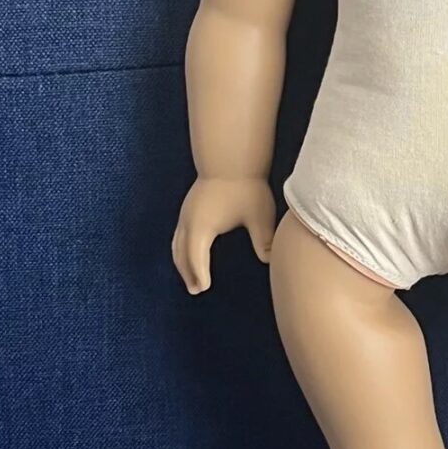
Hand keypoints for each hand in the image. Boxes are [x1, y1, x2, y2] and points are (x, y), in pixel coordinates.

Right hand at [171, 175, 275, 294]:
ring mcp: (186, 212)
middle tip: (196, 289)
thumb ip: (263, 239)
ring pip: (177, 243)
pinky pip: (179, 234)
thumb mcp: (258, 215)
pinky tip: (191, 252)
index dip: (199, 274)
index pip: (196, 257)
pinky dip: (181, 248)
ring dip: (182, 261)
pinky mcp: (188, 206)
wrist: (231, 159)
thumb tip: (270, 259)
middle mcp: (189, 220)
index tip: (203, 288)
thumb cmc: (246, 186)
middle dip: (187, 272)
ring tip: (191, 277)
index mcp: (202, 226)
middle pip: (182, 253)